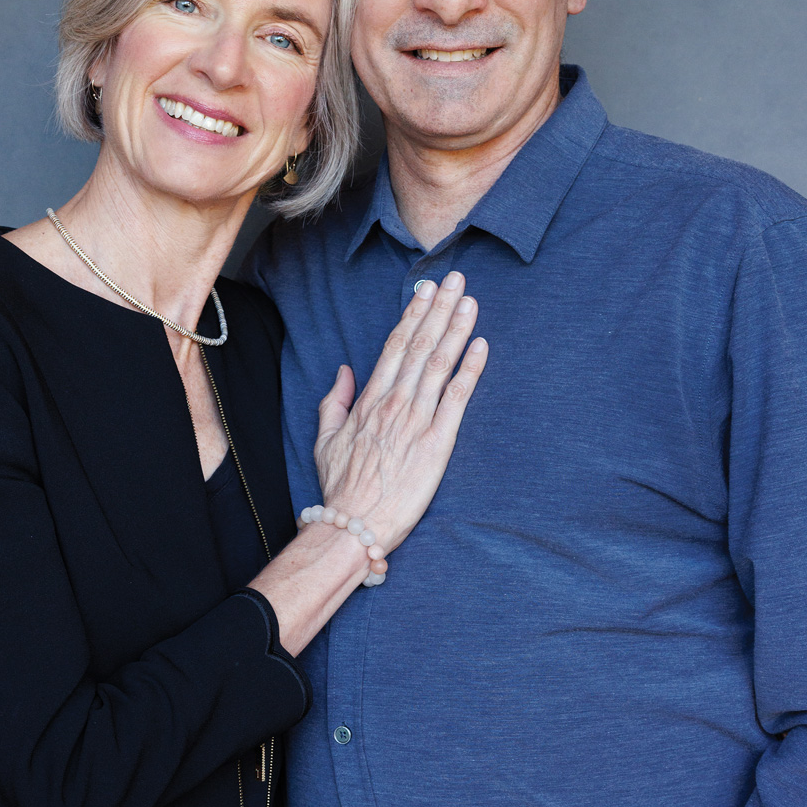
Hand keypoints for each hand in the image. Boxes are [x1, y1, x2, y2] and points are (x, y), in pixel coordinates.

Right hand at [313, 271, 486, 551]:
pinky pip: (457, 399)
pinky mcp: (438, 444)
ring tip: (470, 301)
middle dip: (439, 309)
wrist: (354, 526)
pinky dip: (470, 369)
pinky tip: (481, 345)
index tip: (425, 291)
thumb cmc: (340, 488)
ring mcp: (417, 422)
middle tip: (456, 280)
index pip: (395, 346)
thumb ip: (335, 402)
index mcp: (369, 400)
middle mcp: (394, 404)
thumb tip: (343, 371)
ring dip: (457, 328)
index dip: (412, 315)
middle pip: (420, 345)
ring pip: (440, 364)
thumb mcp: (325, 441)